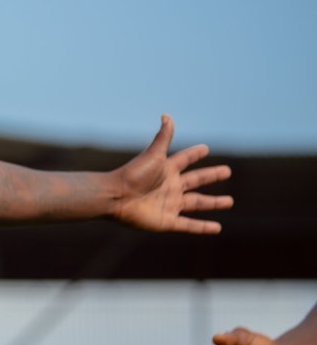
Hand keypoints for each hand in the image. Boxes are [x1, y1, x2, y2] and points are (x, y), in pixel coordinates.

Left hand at [112, 115, 231, 233]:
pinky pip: (189, 225)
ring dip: (213, 203)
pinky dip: (203, 227)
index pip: (184, 159)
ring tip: (229, 201)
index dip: (194, 154)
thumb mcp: (153, 155)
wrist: (115, 197)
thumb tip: (167, 116)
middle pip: (195, 180)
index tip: (205, 148)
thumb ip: (163, 138)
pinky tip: (217, 228)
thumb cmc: (132, 174)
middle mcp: (170, 186)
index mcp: (166, 169)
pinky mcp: (167, 221)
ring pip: (197, 203)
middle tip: (227, 171)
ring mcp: (169, 204)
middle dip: (211, 176)